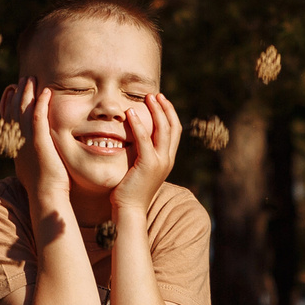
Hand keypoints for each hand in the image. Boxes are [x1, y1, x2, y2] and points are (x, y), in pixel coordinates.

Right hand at [4, 80, 75, 215]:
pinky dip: (40, 103)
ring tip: (31, 79)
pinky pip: (38, 118)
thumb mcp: (33, 170)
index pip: (9, 120)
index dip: (10, 104)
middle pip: (14, 111)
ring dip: (27, 93)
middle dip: (18, 94)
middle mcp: (18, 142)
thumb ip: (32, 159)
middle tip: (22, 80)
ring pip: (24, 111)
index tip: (12, 92)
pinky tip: (46, 92)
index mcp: (16, 148)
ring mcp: (27, 142)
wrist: (45, 198)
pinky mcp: (39, 143)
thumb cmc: (44, 189)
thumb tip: (33, 158)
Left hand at [114, 92, 180, 216]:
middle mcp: (167, 159)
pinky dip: (139, 124)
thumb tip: (134, 142)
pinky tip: (130, 113)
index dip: (169, 113)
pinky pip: (145, 139)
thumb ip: (141, 155)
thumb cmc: (129, 191)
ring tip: (147, 98)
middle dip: (165, 108)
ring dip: (156, 111)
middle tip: (154, 94)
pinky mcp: (148, 165)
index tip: (160, 100)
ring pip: (163, 130)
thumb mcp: (139, 169)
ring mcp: (160, 162)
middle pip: (172, 127)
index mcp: (167, 159)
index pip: (174, 131)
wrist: (129, 210)